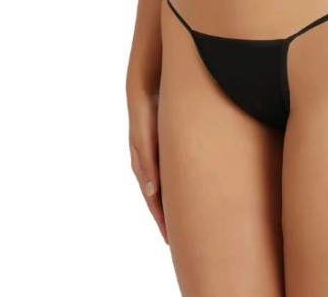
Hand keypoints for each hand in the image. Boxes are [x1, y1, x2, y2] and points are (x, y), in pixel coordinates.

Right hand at [128, 87, 167, 244]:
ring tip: (182, 222)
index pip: (153, 200)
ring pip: (163, 188)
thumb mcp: (145, 137)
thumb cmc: (145, 111)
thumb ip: (148, 161)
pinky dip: (173, 188)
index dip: (162, 220)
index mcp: (143, 165)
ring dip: (171, 205)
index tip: (171, 240)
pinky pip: (168, 173)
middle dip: (167, 219)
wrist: (146, 87)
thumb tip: (151, 191)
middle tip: (179, 241)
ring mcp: (154, 156)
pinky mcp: (161, 146)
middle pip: (158, 199)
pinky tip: (184, 192)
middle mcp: (148, 164)